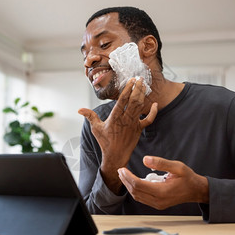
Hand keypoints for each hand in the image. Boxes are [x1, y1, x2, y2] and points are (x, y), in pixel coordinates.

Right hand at [78, 78, 157, 192]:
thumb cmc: (105, 142)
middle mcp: (125, 120)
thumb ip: (90, 116)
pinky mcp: (139, 129)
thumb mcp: (96, 128)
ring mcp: (134, 124)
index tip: (131, 80)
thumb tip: (79, 109)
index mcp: (114, 118)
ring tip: (144, 85)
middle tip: (140, 78)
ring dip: (142, 95)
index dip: (127, 89)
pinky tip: (155, 104)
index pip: (122, 101)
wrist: (116, 156)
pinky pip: (149, 120)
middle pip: (134, 101)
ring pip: (140, 107)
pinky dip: (153, 112)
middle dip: (138, 88)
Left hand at [118, 156, 208, 208]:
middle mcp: (158, 200)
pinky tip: (133, 182)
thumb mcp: (177, 167)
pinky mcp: (158, 204)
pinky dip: (135, 190)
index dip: (128, 177)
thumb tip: (145, 160)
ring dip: (129, 186)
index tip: (122, 169)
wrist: (196, 190)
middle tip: (120, 171)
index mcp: (162, 191)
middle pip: (135, 191)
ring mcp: (158, 204)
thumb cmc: (188, 178)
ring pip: (137, 196)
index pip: (138, 185)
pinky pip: (142, 198)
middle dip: (126, 180)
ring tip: (124, 175)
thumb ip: (161, 163)